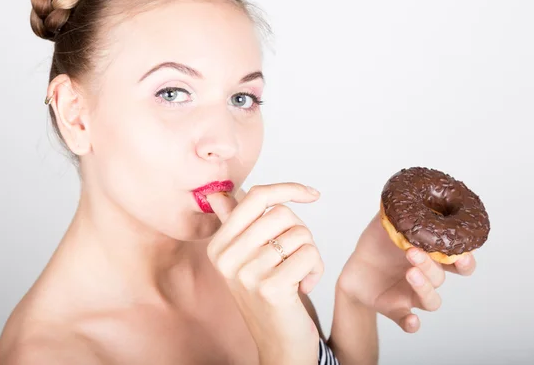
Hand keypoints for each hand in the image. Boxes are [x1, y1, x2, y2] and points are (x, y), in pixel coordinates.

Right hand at [206, 183, 323, 363]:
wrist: (278, 344)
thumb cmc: (267, 295)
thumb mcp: (245, 259)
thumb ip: (234, 224)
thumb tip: (217, 194)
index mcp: (219, 245)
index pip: (256, 196)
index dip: (288, 189)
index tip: (312, 195)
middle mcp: (226, 258)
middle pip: (282, 213)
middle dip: (300, 232)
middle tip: (295, 256)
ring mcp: (246, 273)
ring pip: (300, 234)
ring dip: (310, 254)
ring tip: (298, 275)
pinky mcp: (270, 288)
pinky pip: (309, 255)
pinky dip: (316, 270)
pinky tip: (304, 288)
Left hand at [337, 211, 476, 332]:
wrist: (353, 269)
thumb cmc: (375, 245)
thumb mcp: (384, 224)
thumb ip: (398, 210)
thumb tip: (405, 189)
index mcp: (430, 256)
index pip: (458, 262)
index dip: (465, 260)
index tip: (461, 254)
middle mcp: (426, 277)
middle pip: (442, 277)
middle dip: (434, 267)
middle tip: (415, 253)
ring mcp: (413, 295)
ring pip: (430, 299)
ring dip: (424, 287)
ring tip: (409, 271)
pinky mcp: (397, 310)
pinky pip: (410, 321)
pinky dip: (412, 323)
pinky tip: (412, 320)